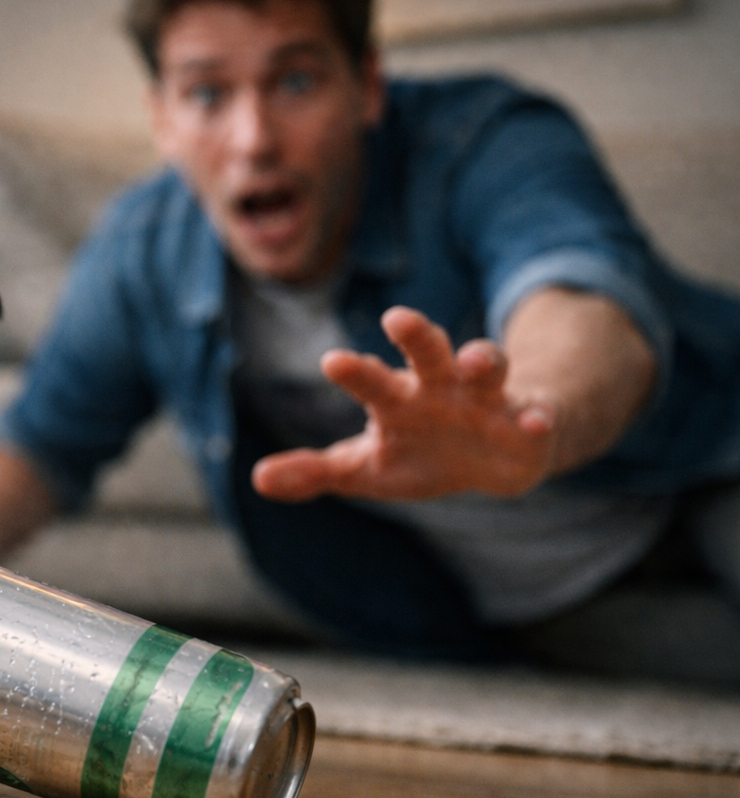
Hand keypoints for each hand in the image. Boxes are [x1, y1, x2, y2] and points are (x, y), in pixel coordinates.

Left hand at [251, 306, 555, 501]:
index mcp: (397, 399)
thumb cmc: (418, 454)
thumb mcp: (364, 469)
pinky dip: (539, 417)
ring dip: (483, 359)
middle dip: (416, 336)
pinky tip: (537, 420)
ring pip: (487, 369)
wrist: (491, 462)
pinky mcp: (527, 423)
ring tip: (474, 357)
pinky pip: (537, 416)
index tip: (332, 361)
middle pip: (428, 353)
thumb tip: (258, 479)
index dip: (356, 372)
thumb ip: (314, 471)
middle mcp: (440, 388)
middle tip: (397, 317)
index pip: (372, 381)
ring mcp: (486, 401)